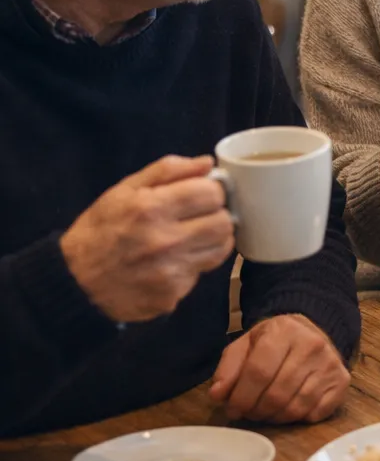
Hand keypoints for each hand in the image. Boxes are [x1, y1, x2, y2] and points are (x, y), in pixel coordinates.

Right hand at [61, 155, 234, 321]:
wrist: (75, 281)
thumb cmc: (100, 230)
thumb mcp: (124, 190)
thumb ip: (168, 171)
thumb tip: (207, 163)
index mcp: (151, 209)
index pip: (212, 194)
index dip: (212, 190)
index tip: (203, 194)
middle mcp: (164, 242)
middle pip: (224, 223)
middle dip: (217, 215)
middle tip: (202, 216)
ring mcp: (170, 273)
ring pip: (220, 250)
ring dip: (212, 240)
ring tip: (192, 236)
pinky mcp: (172, 296)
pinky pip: (200, 275)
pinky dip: (192, 265)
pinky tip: (172, 261)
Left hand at [209, 314, 348, 422]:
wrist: (311, 333)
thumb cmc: (274, 342)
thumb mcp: (246, 345)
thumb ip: (228, 368)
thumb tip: (218, 395)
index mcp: (284, 330)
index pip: (258, 372)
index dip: (241, 397)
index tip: (232, 409)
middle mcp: (312, 345)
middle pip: (277, 394)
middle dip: (256, 410)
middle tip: (248, 412)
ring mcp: (330, 364)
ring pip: (296, 407)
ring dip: (275, 417)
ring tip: (265, 411)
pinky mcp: (342, 382)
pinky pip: (315, 414)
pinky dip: (297, 419)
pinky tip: (287, 409)